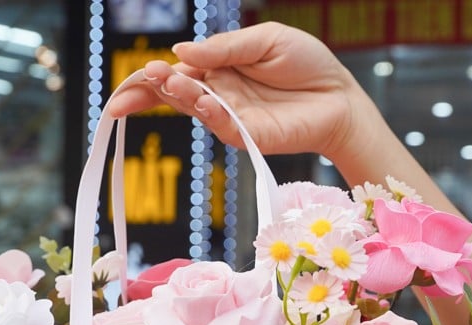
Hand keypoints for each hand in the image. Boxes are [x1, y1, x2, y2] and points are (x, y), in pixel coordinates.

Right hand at [104, 22, 366, 159]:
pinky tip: (203, 100)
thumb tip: (180, 51)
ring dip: (178, 94)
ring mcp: (231, 118)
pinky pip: (222, 125)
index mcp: (218, 68)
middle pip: (174, 94)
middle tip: (140, 82)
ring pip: (194, 108)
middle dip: (150, 91)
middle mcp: (218, 94)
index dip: (149, 78)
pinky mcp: (247, 137)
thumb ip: (225, 48)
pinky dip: (209, 112)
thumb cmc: (306, 64)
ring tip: (166, 80)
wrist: (340, 96)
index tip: (131, 78)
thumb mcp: (265, 40)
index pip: (175, 72)